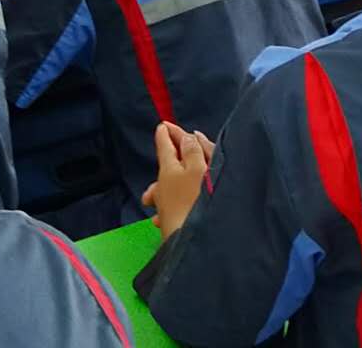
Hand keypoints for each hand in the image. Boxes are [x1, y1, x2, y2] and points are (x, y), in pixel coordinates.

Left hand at [141, 122, 213, 240]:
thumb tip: (187, 136)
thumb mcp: (199, 169)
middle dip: (171, 156)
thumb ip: (193, 151)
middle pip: (167, 165)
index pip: (165, 145)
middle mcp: (163, 184)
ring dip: (171, 181)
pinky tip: (167, 213)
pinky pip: (171, 206)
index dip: (167, 133)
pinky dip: (173, 202)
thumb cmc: (194, 200)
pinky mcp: (169, 220)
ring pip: (166, 187)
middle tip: (171, 146)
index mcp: (169, 167)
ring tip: (169, 184)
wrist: (187, 238)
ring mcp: (164, 203)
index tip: (164, 124)